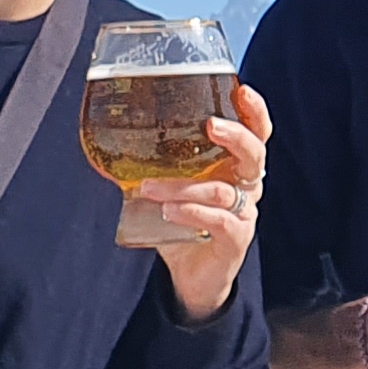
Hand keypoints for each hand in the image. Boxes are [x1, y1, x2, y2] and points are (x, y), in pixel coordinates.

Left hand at [142, 83, 270, 325]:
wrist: (192, 277)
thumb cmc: (183, 225)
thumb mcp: (170, 189)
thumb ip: (155, 167)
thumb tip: (111, 140)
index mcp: (235, 168)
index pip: (256, 134)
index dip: (254, 112)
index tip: (241, 90)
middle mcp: (246, 187)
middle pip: (255, 154)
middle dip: (236, 136)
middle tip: (210, 125)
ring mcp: (244, 214)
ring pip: (223, 190)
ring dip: (184, 185)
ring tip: (149, 187)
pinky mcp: (235, 240)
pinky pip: (220, 221)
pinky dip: (192, 212)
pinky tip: (169, 212)